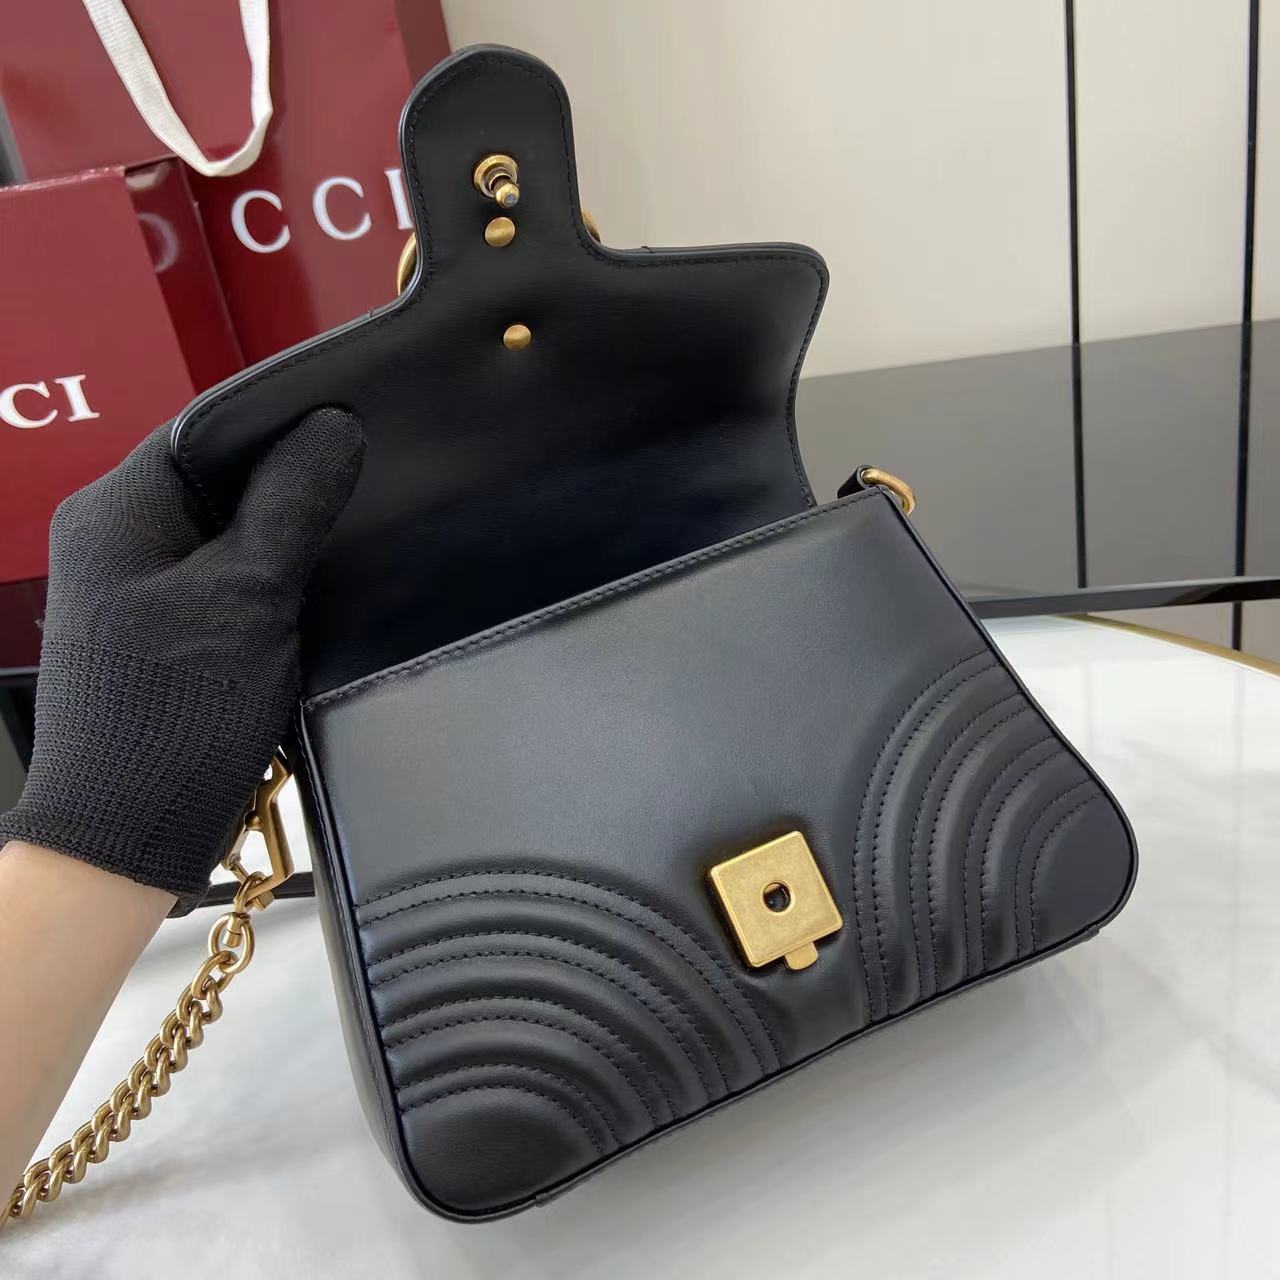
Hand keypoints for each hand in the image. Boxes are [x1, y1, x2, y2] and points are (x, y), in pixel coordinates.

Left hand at [0, 407, 364, 897]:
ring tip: (335, 547)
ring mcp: (126, 586)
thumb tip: (334, 427)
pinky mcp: (149, 630)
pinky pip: (215, 578)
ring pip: (220, 530)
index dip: (284, 426)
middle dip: (287, 486)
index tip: (352, 430)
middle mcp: (110, 537)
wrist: (123, 834)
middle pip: (216, 479)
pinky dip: (260, 581)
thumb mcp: (251, 596)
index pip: (207, 428)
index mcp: (115, 508)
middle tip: (359, 493)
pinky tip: (299, 600)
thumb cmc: (172, 715)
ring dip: (277, 538)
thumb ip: (293, 504)